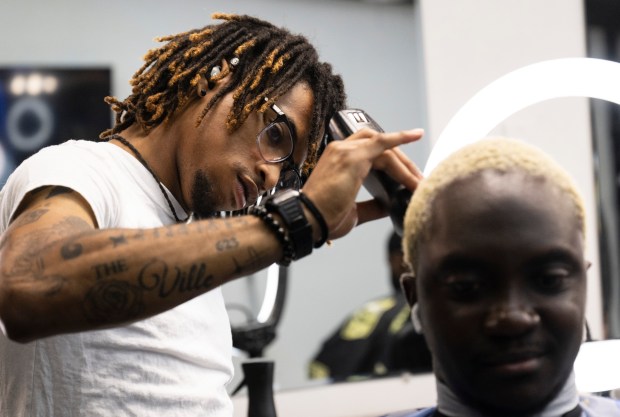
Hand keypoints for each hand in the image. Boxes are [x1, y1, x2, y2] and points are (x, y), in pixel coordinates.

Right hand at [301, 127, 423, 238]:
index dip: (390, 156)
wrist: (308, 221)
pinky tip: (417, 135)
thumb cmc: (323, 218)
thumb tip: (389, 205)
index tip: (407, 169)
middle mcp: (340, 150)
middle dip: (402, 162)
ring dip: (405, 164)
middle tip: (418, 180)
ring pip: (385, 148)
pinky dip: (401, 138)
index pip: (368, 149)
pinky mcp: (353, 157)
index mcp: (337, 160)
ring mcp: (345, 151)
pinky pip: (383, 143)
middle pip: (379, 145)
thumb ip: (372, 206)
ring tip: (419, 181)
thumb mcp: (354, 211)